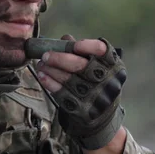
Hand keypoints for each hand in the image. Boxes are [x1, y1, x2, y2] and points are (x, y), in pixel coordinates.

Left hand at [35, 34, 126, 149]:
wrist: (103, 114)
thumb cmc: (97, 81)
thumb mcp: (98, 65)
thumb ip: (82, 51)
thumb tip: (65, 39)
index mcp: (113, 65)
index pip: (103, 51)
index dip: (88, 46)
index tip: (74, 45)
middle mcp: (107, 81)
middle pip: (82, 67)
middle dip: (60, 59)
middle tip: (46, 55)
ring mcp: (96, 97)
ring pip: (70, 81)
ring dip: (52, 71)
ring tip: (41, 64)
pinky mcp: (84, 110)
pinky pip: (64, 96)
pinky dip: (51, 84)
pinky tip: (42, 76)